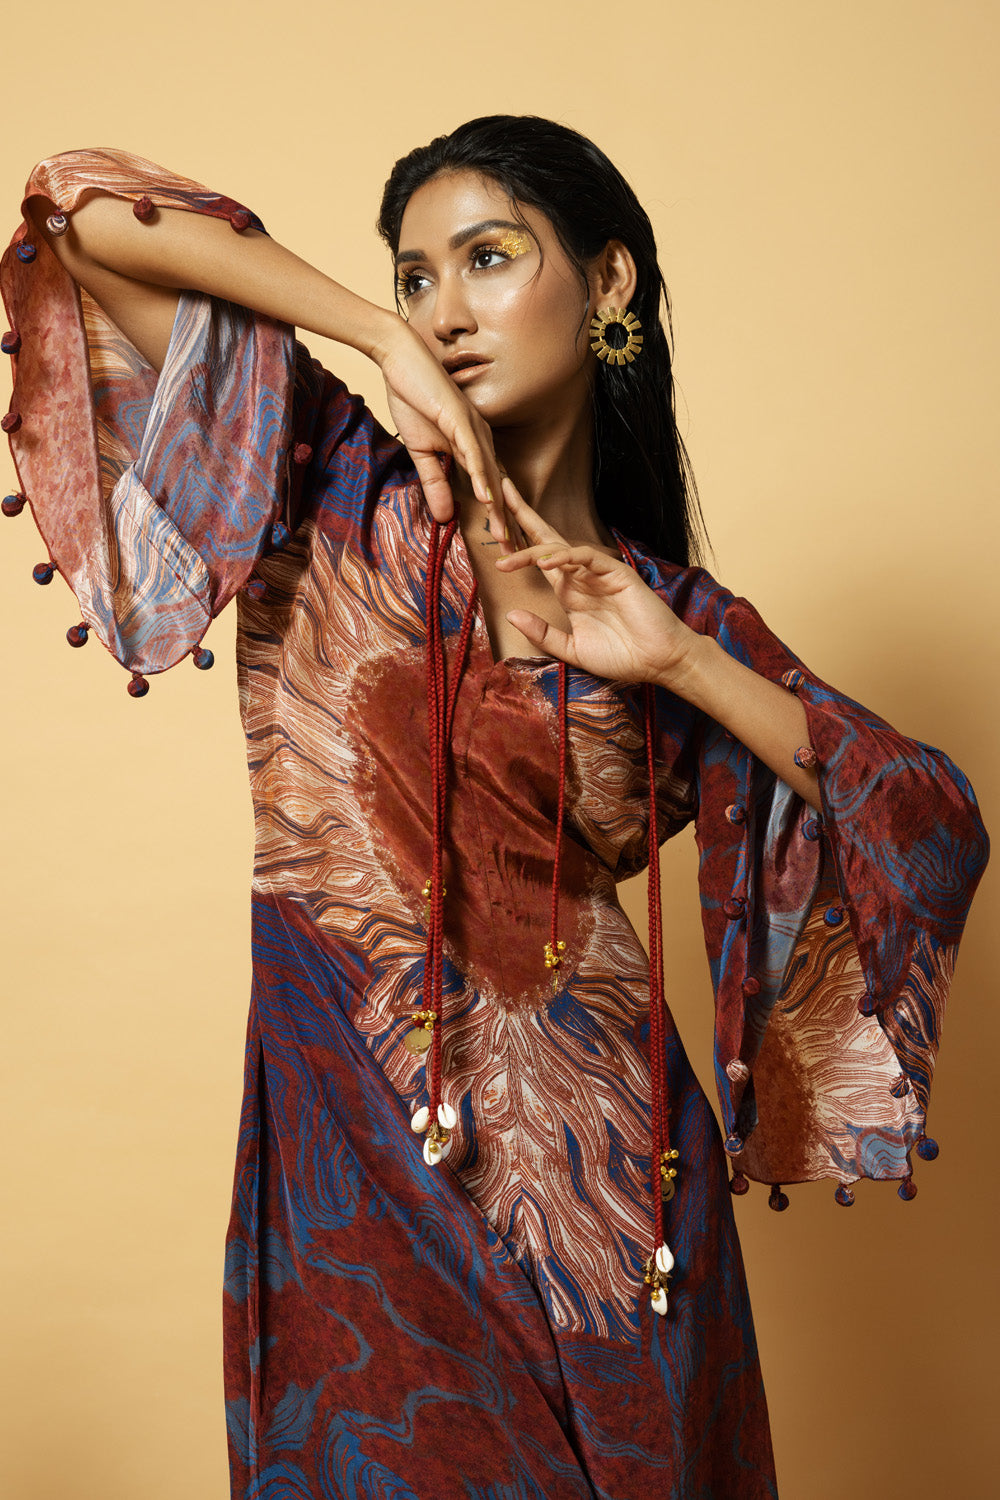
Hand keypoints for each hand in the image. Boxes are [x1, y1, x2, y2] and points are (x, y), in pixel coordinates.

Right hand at [371, 318, 507, 541]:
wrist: (401, 360)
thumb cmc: (413, 400)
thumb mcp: (421, 453)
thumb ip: (434, 483)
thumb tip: (444, 518)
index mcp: (473, 447)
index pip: (489, 489)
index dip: (498, 519)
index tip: (506, 548)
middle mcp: (481, 439)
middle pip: (497, 487)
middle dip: (507, 522)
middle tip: (515, 554)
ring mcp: (474, 428)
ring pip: (489, 474)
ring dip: (498, 507)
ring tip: (505, 536)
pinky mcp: (460, 418)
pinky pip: (473, 451)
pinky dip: (480, 475)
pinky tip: (485, 497)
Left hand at [495, 480, 700, 686]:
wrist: (657, 662)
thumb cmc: (620, 655)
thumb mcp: (571, 649)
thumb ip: (542, 633)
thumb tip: (511, 614)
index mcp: (569, 590)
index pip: (539, 559)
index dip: (517, 543)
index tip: (493, 531)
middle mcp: (580, 576)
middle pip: (546, 539)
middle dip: (523, 514)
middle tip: (499, 493)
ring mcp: (598, 572)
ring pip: (561, 549)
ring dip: (533, 551)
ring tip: (507, 560)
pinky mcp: (616, 572)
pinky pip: (586, 557)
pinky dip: (566, 557)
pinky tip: (546, 565)